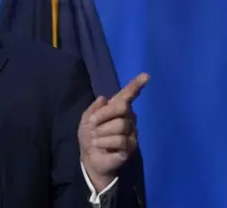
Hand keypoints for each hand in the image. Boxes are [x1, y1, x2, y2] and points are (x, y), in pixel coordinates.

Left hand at [78, 73, 148, 191]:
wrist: (90, 157)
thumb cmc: (90, 136)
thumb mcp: (86, 120)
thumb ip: (94, 109)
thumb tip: (104, 98)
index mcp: (117, 111)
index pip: (127, 96)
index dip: (136, 85)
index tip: (146, 76)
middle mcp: (128, 120)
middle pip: (121, 110)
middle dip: (102, 117)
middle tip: (93, 126)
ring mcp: (132, 134)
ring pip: (119, 127)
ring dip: (101, 135)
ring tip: (97, 141)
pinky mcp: (131, 148)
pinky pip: (119, 142)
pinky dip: (105, 145)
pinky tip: (104, 149)